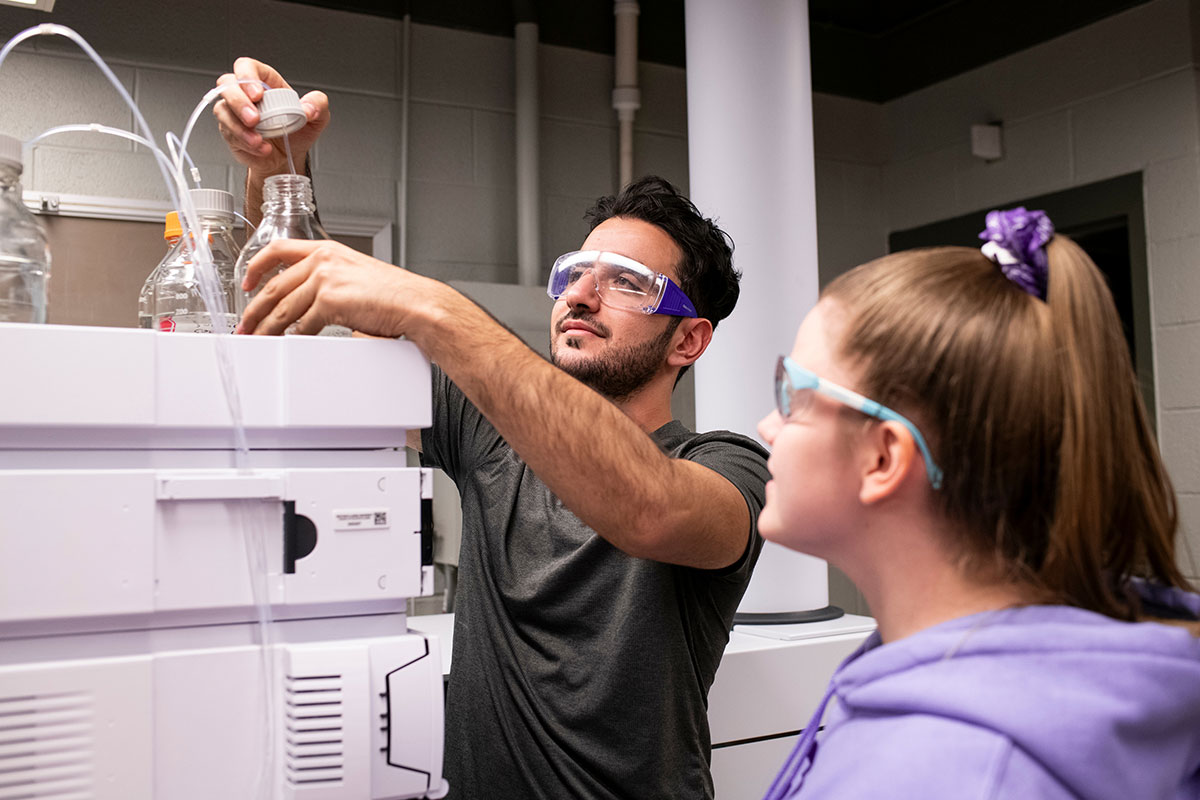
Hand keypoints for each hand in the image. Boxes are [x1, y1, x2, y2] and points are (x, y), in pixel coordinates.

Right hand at [213, 58, 329, 177]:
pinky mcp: (229, 132)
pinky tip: (262, 149)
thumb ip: (319, 105)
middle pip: (227, 85)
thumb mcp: (318, 117)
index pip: (247, 67)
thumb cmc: (298, 132)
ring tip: (260, 140)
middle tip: (255, 119)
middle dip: (238, 102)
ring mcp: (234, 113)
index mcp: (266, 83)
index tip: (257, 94)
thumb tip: (309, 108)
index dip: (247, 76)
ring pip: (223, 111)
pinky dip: (245, 144)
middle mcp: (246, 95)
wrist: (289, 157)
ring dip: (240, 128)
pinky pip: (228, 134)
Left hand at [237, 239, 433, 338]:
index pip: (279, 250)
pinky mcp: (329, 301)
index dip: (256, 266)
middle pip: (274, 285)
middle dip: (254, 309)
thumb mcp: (357, 277)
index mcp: (328, 251)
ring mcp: (324, 279)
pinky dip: (292, 337)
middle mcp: (323, 261)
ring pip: (282, 308)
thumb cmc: (396, 294)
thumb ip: (332, 284)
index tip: (247, 281)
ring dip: (265, 328)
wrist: (416, 303)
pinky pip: (301, 325)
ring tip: (257, 340)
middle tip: (244, 325)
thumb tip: (312, 306)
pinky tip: (288, 344)